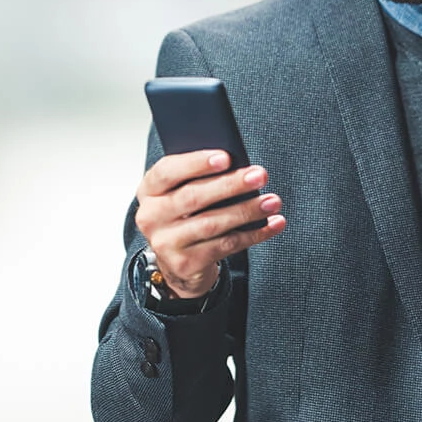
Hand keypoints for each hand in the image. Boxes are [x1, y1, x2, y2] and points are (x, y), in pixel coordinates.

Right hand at [133, 150, 286, 298]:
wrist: (177, 262)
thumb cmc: (186, 216)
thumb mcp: (181, 193)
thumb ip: (198, 178)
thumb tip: (236, 166)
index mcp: (148, 191)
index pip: (167, 171)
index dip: (196, 163)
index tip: (226, 157)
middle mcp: (150, 217)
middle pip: (193, 197)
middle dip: (230, 185)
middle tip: (259, 175)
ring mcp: (165, 243)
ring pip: (211, 223)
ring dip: (246, 210)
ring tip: (272, 201)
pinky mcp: (185, 263)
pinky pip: (225, 245)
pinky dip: (253, 234)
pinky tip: (272, 224)